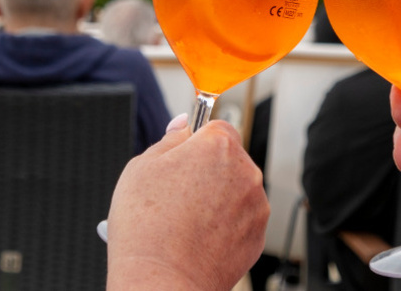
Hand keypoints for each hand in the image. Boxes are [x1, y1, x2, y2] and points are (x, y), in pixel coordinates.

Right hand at [106, 119, 269, 290]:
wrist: (162, 280)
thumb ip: (169, 139)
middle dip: (208, 170)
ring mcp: (255, 204)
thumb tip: (182, 125)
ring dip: (219, 197)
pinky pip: (242, 218)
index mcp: (219, 145)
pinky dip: (226, 224)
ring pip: (237, 189)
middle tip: (178, 193)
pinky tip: (199, 235)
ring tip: (186, 219)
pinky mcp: (258, 234)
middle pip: (229, 159)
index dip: (197, 142)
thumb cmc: (147, 227)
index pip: (217, 127)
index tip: (183, 157)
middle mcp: (245, 171)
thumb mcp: (142, 167)